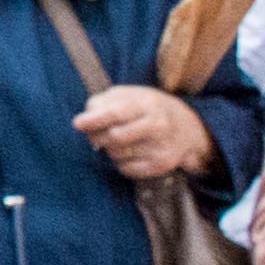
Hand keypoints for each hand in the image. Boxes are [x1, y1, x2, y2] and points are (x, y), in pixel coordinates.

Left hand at [71, 81, 209, 186]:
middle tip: (94, 134)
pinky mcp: (161, 165)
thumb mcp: (129, 94)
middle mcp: (158, 126)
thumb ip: (104, 102)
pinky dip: (119, 162)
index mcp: (147, 104)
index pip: (116, 113)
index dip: (94, 119)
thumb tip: (85, 118)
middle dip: (97, 136)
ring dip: (108, 149)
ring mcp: (161, 147)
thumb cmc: (147, 107)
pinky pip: (126, 169)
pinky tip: (128, 152)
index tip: (77, 124)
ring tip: (116, 140)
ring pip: (117, 154)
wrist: (187, 126)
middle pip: (114, 137)